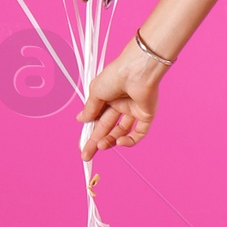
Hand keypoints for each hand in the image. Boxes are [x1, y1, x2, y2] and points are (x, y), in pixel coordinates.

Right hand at [79, 41, 163, 155]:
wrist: (136, 71)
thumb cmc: (115, 76)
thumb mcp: (96, 92)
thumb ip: (90, 109)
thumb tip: (80, 120)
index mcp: (108, 97)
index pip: (97, 119)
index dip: (90, 132)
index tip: (82, 145)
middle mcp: (121, 104)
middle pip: (107, 127)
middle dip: (96, 141)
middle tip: (87, 155)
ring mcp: (134, 110)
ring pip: (121, 131)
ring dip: (111, 140)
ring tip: (102, 145)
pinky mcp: (146, 115)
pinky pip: (139, 132)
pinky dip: (130, 140)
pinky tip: (119, 142)